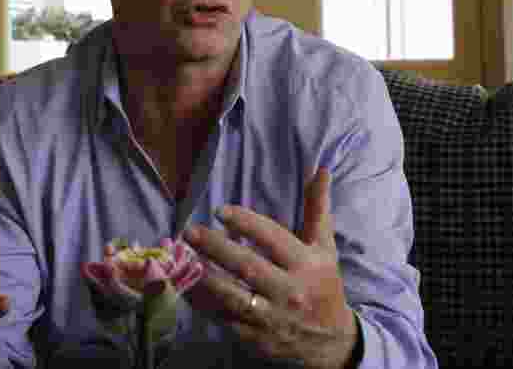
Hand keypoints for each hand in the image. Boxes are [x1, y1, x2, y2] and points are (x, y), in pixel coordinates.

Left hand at [183, 168, 357, 368]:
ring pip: (232, 296)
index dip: (246, 223)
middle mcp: (289, 291)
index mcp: (306, 264)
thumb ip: (317, 208)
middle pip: (248, 267)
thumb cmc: (323, 285)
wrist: (330, 341)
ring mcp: (270, 317)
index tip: (221, 211)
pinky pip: (222, 318)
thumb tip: (319, 169)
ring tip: (182, 258)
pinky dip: (202, 302)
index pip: (273, 239)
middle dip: (216, 248)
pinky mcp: (255, 336)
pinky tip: (185, 284)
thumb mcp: (325, 247)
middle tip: (190, 231)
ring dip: (204, 277)